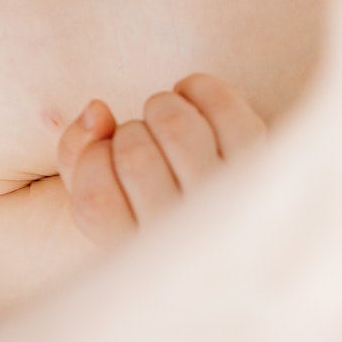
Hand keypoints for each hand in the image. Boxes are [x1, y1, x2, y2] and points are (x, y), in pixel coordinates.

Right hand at [55, 74, 265, 247]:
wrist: (233, 227)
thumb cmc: (151, 203)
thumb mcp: (100, 194)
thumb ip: (77, 154)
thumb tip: (97, 109)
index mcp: (139, 254)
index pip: (96, 199)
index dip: (92, 157)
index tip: (106, 154)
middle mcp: (187, 237)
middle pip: (135, 156)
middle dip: (127, 132)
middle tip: (140, 137)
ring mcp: (230, 201)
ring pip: (177, 128)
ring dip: (160, 106)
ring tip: (162, 117)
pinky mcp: (264, 163)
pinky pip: (223, 108)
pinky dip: (198, 87)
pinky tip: (190, 96)